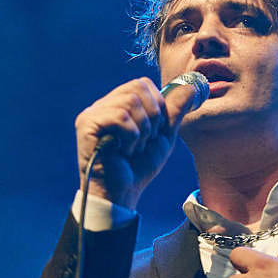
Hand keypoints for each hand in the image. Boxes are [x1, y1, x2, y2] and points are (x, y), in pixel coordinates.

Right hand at [75, 77, 197, 209]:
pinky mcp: (86, 125)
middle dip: (152, 117)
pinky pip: (119, 116)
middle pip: (137, 87)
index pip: (141, 83)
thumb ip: (173, 111)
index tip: (154, 130)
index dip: (156, 104)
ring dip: (141, 130)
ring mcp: (92, 114)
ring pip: (130, 102)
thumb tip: (190, 88)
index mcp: (117, 105)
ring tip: (133, 148)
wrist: (122, 193)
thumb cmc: (139, 167)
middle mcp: (102, 106)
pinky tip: (123, 151)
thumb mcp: (163, 136)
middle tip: (144, 140)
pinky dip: (130, 136)